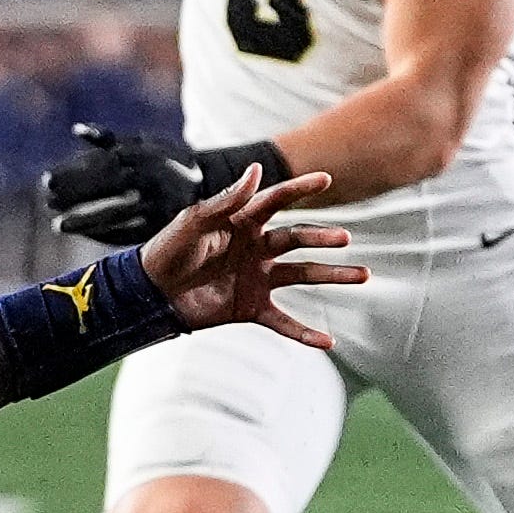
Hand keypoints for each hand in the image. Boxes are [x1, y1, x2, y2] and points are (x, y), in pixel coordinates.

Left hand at [44, 124, 202, 244]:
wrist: (209, 182)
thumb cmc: (165, 160)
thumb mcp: (143, 142)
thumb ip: (110, 139)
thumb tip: (76, 130)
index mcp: (140, 154)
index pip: (97, 163)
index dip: (70, 172)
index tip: (46, 180)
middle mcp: (147, 177)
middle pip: (102, 187)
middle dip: (73, 195)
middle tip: (48, 201)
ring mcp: (155, 202)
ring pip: (114, 214)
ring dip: (83, 221)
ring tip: (57, 225)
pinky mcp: (161, 224)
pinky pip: (128, 232)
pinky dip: (104, 234)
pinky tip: (84, 233)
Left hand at [138, 165, 367, 349]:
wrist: (150, 293)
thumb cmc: (168, 250)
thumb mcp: (194, 222)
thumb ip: (227, 201)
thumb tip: (256, 170)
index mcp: (243, 221)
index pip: (277, 200)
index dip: (299, 189)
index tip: (325, 179)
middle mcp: (257, 247)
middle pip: (297, 239)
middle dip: (322, 239)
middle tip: (345, 239)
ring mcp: (258, 277)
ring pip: (302, 275)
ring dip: (332, 275)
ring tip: (363, 275)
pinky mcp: (251, 307)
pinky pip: (283, 320)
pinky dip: (305, 333)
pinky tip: (328, 342)